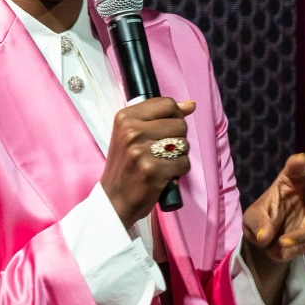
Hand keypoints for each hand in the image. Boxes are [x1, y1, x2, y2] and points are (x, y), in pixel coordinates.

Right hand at [100, 97, 195, 225]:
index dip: (175, 117)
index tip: (166, 130)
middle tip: (161, 152)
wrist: (114, 200)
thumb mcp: (133, 135)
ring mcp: (141, 151)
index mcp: (125, 117)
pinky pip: (184, 163)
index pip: (167, 104)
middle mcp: (132, 131)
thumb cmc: (126, 166)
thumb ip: (160, 117)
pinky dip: (179, 171)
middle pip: (180, 124)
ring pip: (184, 143)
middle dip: (178, 139)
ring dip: (179, 156)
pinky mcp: (153, 170)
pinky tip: (165, 175)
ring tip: (162, 163)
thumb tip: (190, 105)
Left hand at [241, 148, 304, 304]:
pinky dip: (301, 238)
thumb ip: (257, 224)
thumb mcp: (251, 221)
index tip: (299, 160)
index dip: (297, 163)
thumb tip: (266, 236)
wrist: (270, 244)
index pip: (295, 168)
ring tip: (297, 233)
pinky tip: (285, 243)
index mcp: (291, 179)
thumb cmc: (261, 222)